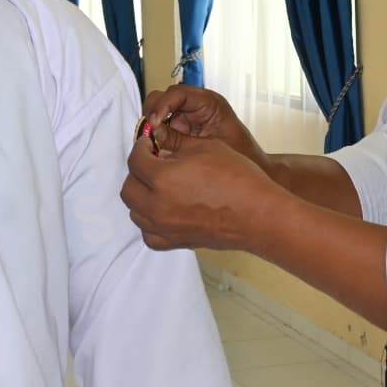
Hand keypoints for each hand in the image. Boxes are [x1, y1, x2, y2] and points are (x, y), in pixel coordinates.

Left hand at [122, 132, 278, 252]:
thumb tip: (158, 144)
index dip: (140, 148)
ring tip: (159, 187)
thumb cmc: (237, 178)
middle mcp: (157, 206)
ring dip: (141, 196)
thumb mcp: (206, 148)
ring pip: (134, 212)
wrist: (257, 215)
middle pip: (129, 188)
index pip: (135, 160)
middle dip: (137, 172)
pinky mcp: (174, 242)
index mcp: (163, 178)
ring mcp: (164, 227)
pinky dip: (149, 222)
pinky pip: (147, 233)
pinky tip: (163, 211)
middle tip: (153, 163)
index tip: (148, 144)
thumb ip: (175, 145)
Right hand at [140, 86, 269, 172]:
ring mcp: (186, 118)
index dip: (162, 105)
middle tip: (147, 134)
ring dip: (151, 127)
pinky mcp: (180, 132)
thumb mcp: (211, 146)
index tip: (154, 123)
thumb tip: (154, 134)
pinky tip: (154, 150)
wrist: (254, 170)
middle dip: (152, 113)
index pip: (177, 93)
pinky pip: (162, 130)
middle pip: (163, 99)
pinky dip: (155, 138)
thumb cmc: (241, 157)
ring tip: (149, 144)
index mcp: (208, 102)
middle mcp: (195, 107)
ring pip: (159, 114)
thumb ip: (182, 140)